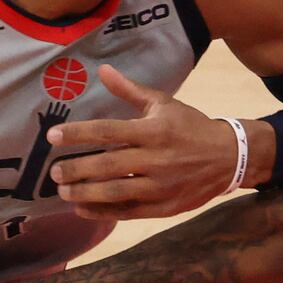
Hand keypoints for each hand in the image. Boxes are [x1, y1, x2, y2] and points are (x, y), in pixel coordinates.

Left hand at [45, 65, 256, 218]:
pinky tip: (82, 208)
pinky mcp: (163, 207)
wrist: (229, 158)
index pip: (108, 131)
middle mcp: (156, 159)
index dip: (78, 134)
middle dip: (76, 169)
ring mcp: (160, 186)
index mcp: (153, 131)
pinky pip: (127, 212)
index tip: (52, 137)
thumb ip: (130, 90)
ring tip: (63, 191)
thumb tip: (103, 70)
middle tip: (54, 172)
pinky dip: (102, 212)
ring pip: (115, 193)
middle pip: (107, 166)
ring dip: (84, 193)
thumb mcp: (163, 103)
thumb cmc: (191, 127)